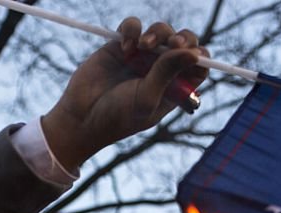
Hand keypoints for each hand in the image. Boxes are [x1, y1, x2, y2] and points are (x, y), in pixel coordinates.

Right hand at [42, 18, 208, 169]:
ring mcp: (141, 57)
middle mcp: (161, 70)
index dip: (199, 56)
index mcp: (174, 88)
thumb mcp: (147, 98)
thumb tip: (194, 52)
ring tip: (144, 46)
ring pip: (161, 31)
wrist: (81, 117)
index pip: (198, 66)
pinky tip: (125, 47)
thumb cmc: (117, 116)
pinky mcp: (120, 46)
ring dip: (157, 33)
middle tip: (173, 44)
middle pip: (183, 43)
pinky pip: (133, 27)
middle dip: (182, 39)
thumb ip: (168, 72)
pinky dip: (132, 30)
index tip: (191, 54)